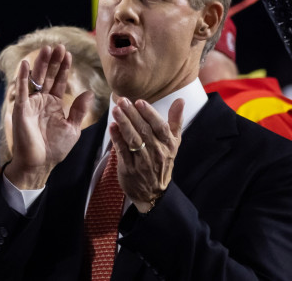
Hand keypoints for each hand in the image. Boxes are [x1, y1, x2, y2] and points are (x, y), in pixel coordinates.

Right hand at [3, 45, 95, 189]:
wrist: (40, 163)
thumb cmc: (55, 148)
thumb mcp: (72, 128)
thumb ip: (79, 110)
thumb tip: (88, 92)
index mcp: (54, 104)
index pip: (59, 81)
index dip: (63, 68)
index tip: (68, 54)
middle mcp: (41, 101)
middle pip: (47, 76)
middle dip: (53, 61)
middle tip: (58, 46)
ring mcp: (31, 103)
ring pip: (36, 79)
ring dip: (40, 64)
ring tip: (46, 49)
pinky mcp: (21, 108)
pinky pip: (22, 90)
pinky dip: (23, 76)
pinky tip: (25, 64)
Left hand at [109, 97, 182, 212]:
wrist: (153, 191)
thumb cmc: (162, 161)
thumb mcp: (173, 142)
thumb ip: (176, 121)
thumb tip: (180, 100)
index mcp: (168, 145)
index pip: (160, 127)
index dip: (150, 114)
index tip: (140, 102)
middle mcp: (157, 152)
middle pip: (144, 130)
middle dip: (132, 114)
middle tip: (122, 101)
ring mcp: (143, 161)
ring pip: (133, 140)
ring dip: (124, 124)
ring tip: (116, 110)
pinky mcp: (129, 168)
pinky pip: (123, 151)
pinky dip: (117, 138)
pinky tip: (112, 127)